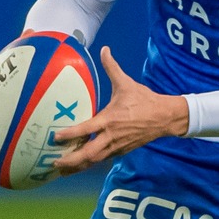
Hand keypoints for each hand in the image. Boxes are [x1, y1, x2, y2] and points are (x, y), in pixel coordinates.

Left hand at [51, 47, 188, 174]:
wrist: (165, 117)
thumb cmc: (144, 100)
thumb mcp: (126, 83)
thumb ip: (112, 68)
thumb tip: (104, 49)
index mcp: (110, 119)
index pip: (86, 129)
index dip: (69, 135)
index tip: (55, 137)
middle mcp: (111, 136)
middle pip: (87, 154)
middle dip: (70, 160)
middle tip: (52, 162)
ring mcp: (117, 146)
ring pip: (94, 161)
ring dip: (77, 166)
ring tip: (61, 170)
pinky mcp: (121, 151)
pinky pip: (102, 160)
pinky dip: (88, 164)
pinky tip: (78, 166)